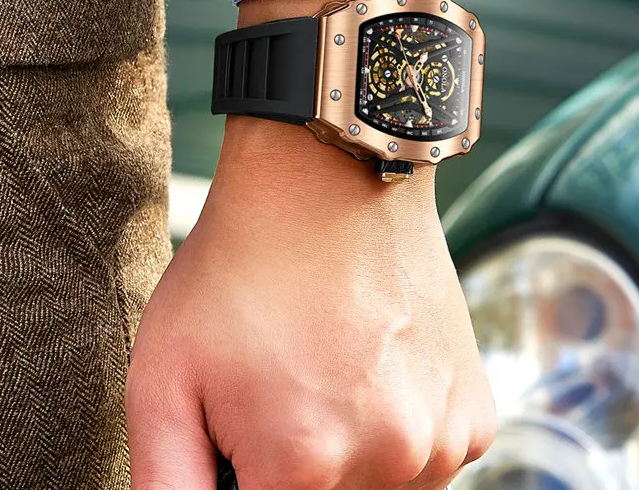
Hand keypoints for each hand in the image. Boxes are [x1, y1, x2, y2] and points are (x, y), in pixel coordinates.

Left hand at [125, 0, 495, 489]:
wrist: (330, 180)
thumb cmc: (243, 266)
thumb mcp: (164, 373)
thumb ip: (168, 484)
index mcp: (303, 464)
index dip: (246, 470)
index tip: (248, 425)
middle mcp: (390, 459)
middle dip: (295, 467)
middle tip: (283, 388)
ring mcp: (444, 435)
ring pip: (382, 489)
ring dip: (352, 454)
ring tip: (330, 371)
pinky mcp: (475, 412)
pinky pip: (429, 457)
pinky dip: (399, 430)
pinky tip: (374, 365)